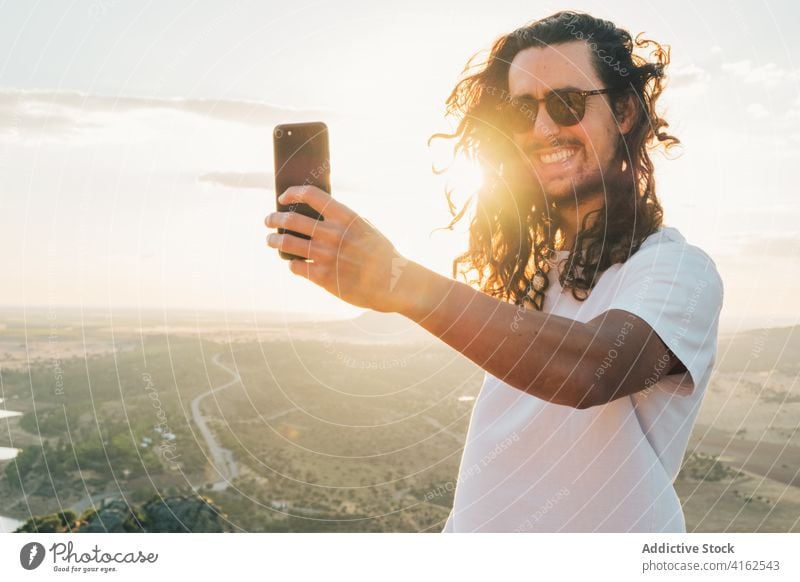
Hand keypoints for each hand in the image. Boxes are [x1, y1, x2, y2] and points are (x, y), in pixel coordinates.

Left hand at [264, 185, 411, 312]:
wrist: (393, 283)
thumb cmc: (382, 255)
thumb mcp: (366, 228)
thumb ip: (344, 221)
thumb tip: (320, 214)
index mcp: (346, 217)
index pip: (311, 195)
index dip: (292, 193)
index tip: (283, 197)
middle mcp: (333, 234)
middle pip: (292, 220)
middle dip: (274, 218)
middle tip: (268, 220)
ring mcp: (326, 255)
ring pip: (288, 243)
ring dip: (274, 240)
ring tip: (270, 240)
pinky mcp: (322, 277)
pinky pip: (296, 267)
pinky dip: (292, 265)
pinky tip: (294, 265)